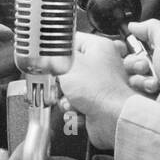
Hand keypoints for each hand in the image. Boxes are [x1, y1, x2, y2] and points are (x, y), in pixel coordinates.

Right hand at [57, 32, 131, 149]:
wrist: (112, 118)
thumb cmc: (98, 89)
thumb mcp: (67, 64)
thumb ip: (55, 55)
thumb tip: (48, 52)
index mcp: (99, 47)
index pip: (72, 41)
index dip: (58, 51)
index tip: (50, 58)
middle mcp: (102, 65)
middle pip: (70, 68)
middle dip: (60, 81)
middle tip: (59, 82)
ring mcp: (101, 85)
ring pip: (71, 89)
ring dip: (66, 98)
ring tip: (70, 99)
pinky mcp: (98, 103)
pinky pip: (77, 104)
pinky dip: (74, 109)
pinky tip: (77, 109)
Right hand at [125, 20, 159, 117]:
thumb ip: (151, 28)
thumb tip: (134, 25)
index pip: (137, 48)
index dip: (132, 47)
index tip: (131, 47)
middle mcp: (155, 69)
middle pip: (130, 62)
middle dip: (134, 63)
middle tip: (145, 65)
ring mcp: (150, 85)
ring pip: (130, 77)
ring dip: (140, 77)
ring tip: (154, 81)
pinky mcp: (146, 99)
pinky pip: (132, 91)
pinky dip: (142, 88)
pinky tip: (155, 89)